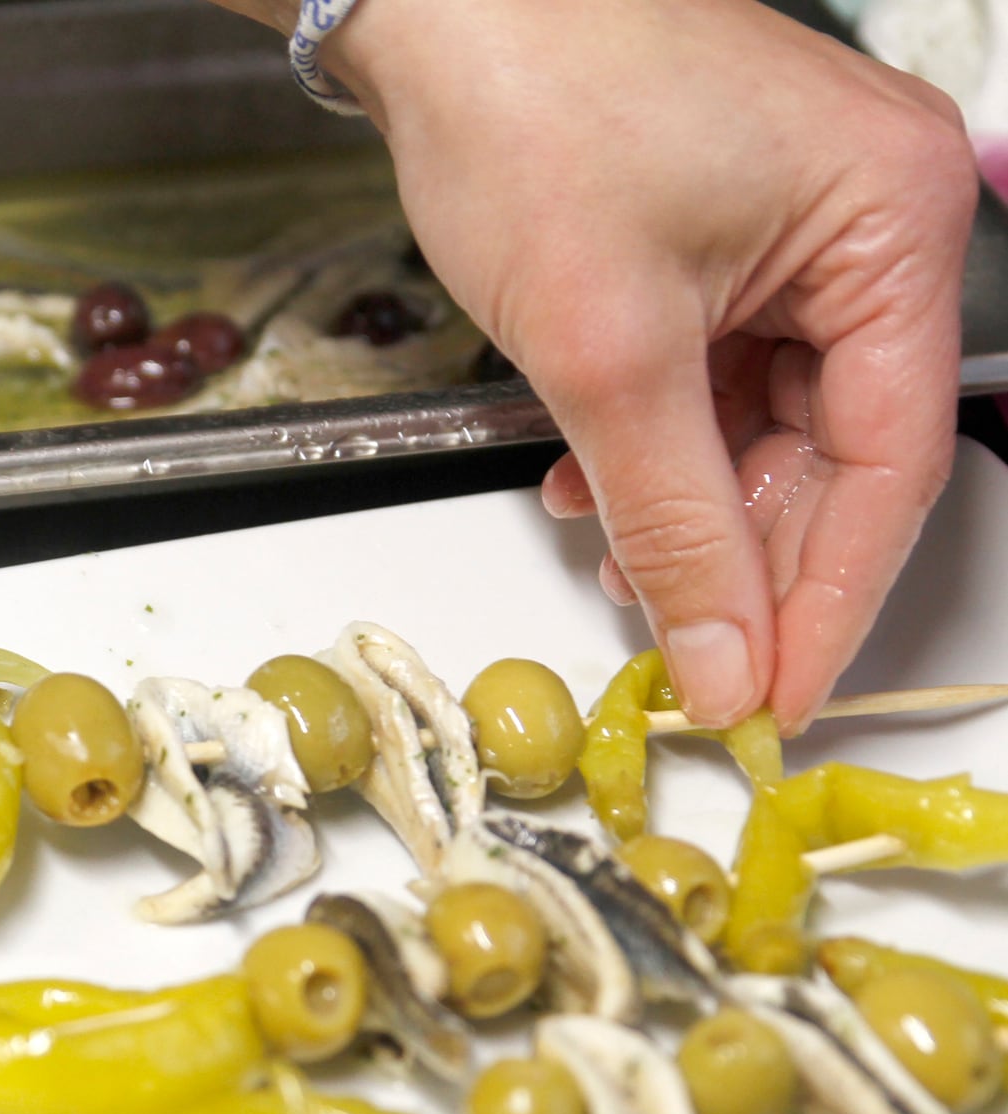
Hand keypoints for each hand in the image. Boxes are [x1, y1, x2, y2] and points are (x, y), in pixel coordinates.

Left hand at [214, 0, 976, 728]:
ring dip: (687, 508)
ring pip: (765, 419)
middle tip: (692, 664)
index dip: (832, 597)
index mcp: (893, 222)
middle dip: (749, 561)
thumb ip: (672, 521)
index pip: (895, 461)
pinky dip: (655, 441)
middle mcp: (866, 218)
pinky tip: (590, 491)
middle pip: (836, 447)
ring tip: (622, 578)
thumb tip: (719, 655)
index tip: (776, 696)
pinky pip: (714, 369)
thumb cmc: (526, 108)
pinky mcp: (717, 230)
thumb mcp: (605, 351)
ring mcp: (792, 223)